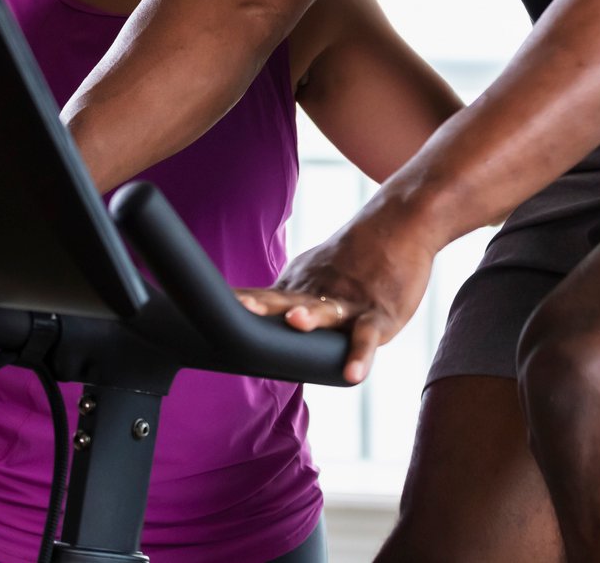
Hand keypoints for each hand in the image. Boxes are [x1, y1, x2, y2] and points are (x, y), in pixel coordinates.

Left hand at [236, 203, 438, 382]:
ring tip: (296, 321)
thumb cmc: (352, 257)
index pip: (260, 296)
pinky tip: (353, 374)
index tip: (202, 312)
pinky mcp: (378, 316)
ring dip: (311, 316)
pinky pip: (366, 337)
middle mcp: (317, 293)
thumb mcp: (312, 271)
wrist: (398, 225)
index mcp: (297, 285)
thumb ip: (284, 296)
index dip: (237, 305)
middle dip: (263, 306)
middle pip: (285, 300)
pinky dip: (360, 355)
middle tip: (241, 309)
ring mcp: (348, 304)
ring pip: (326, 311)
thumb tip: (246, 314)